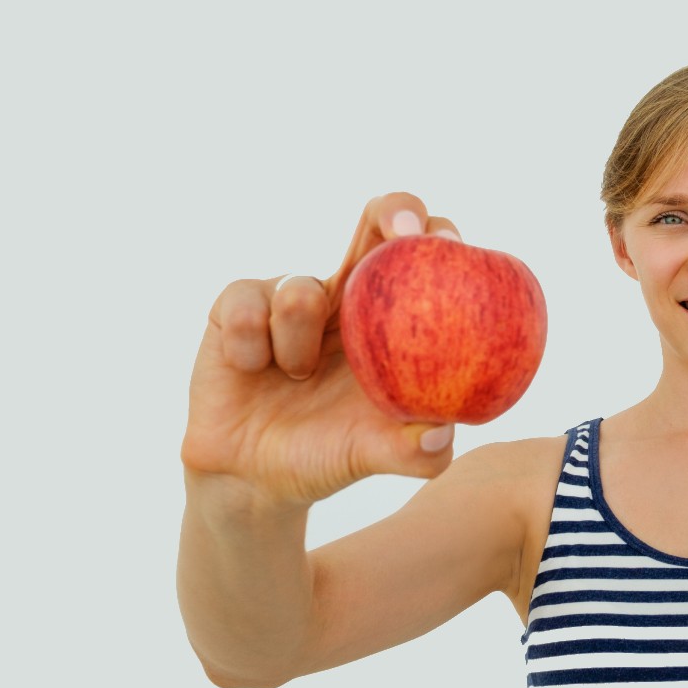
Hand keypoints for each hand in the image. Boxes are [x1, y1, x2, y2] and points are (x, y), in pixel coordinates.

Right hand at [179, 193, 464, 510]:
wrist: (252, 479)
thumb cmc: (326, 455)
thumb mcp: (375, 456)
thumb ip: (415, 451)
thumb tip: (441, 431)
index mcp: (390, 320)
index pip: (426, 257)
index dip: (441, 237)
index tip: (450, 246)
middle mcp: (347, 294)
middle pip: (379, 219)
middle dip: (394, 209)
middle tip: (401, 232)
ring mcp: (290, 293)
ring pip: (301, 290)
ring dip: (297, 342)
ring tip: (294, 375)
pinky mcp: (236, 304)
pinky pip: (246, 306)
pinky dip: (250, 347)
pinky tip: (249, 369)